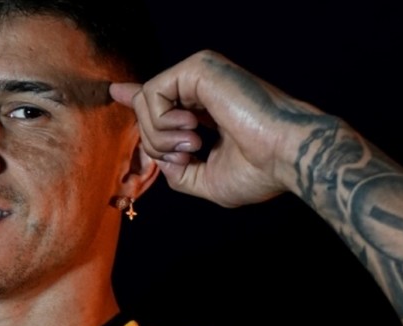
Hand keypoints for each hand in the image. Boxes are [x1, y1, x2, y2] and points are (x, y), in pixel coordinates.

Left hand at [110, 51, 321, 207]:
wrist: (286, 156)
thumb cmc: (258, 171)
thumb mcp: (206, 181)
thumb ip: (176, 169)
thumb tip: (154, 155)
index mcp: (207, 108)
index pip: (163, 99)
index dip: (138, 97)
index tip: (116, 90)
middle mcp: (202, 87)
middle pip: (146, 107)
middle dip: (155, 143)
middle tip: (190, 155)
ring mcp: (200, 74)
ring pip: (145, 100)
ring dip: (159, 136)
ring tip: (194, 146)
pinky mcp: (198, 67)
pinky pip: (152, 93)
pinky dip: (162, 122)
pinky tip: (193, 131)